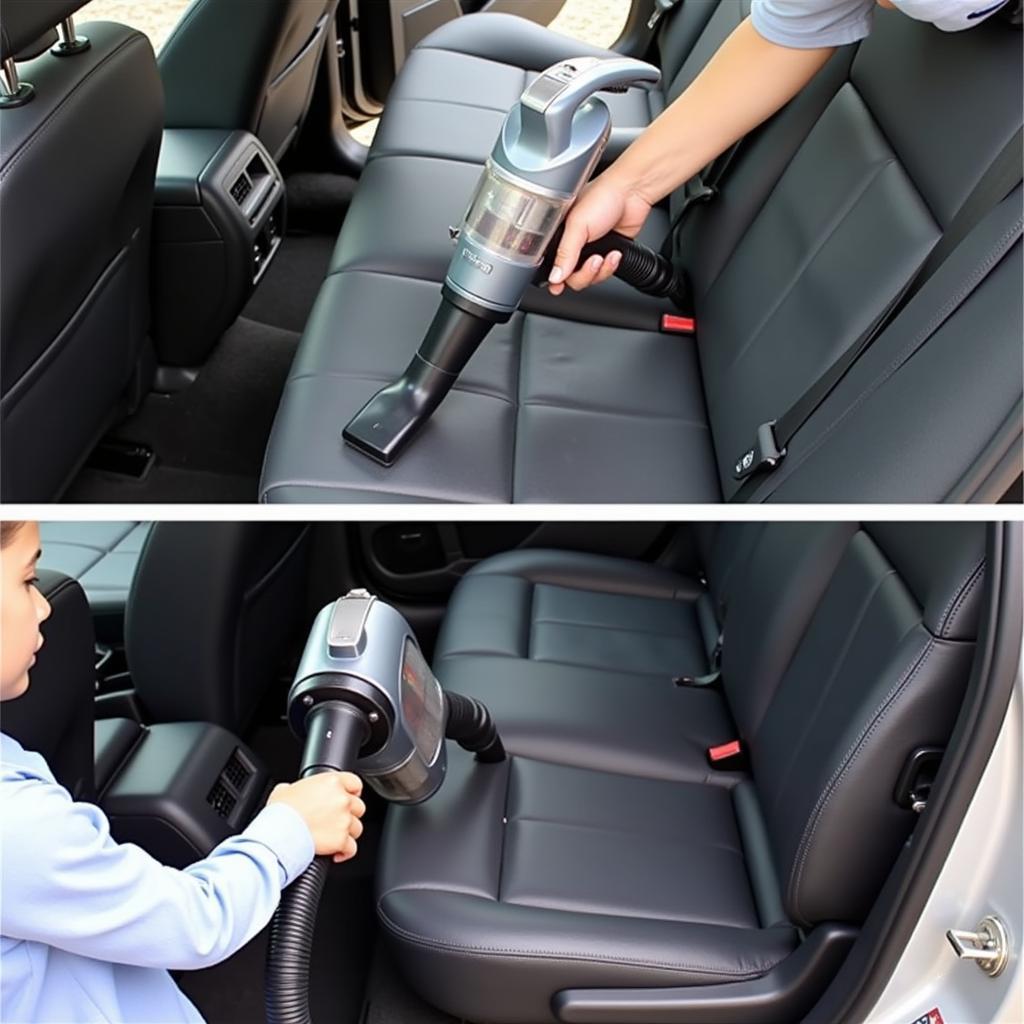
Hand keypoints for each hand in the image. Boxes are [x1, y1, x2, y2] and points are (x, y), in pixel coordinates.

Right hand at [268, 772, 365, 862]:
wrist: (278, 832)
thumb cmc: (280, 811)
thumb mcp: (284, 790)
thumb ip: (294, 788)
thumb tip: (289, 791)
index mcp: (331, 782)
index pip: (354, 783)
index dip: (353, 791)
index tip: (350, 796)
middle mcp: (341, 799)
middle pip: (358, 807)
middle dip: (350, 814)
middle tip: (337, 820)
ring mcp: (344, 820)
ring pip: (357, 827)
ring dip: (348, 833)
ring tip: (335, 838)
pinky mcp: (341, 840)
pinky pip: (351, 848)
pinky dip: (346, 852)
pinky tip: (337, 854)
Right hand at [547, 174, 652, 294]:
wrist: (633, 192)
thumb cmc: (603, 196)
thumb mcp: (577, 225)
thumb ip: (565, 254)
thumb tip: (554, 277)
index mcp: (559, 234)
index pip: (551, 265)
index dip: (555, 279)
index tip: (558, 287)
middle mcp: (573, 244)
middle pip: (571, 277)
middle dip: (583, 275)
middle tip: (592, 262)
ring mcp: (591, 250)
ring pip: (589, 278)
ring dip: (599, 271)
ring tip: (605, 256)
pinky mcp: (607, 253)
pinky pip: (604, 273)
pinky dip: (610, 267)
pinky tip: (614, 254)